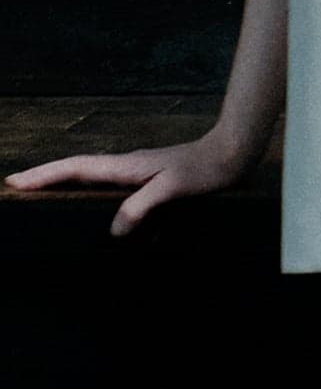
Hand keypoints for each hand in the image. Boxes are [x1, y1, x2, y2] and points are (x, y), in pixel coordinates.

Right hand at [3, 129, 255, 236]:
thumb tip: (114, 231)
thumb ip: (141, 207)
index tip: (16, 182)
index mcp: (125, 166)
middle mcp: (126, 167)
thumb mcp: (171, 189)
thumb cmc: (203, 172)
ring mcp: (138, 174)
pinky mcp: (151, 182)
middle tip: (18, 187)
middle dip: (46, 177)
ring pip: (95, 179)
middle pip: (77, 170)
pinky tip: (105, 216)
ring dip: (69, 185)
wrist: (230, 157)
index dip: (44, 175)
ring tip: (46, 196)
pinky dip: (101, 198)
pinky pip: (117, 191)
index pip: (75, 169)